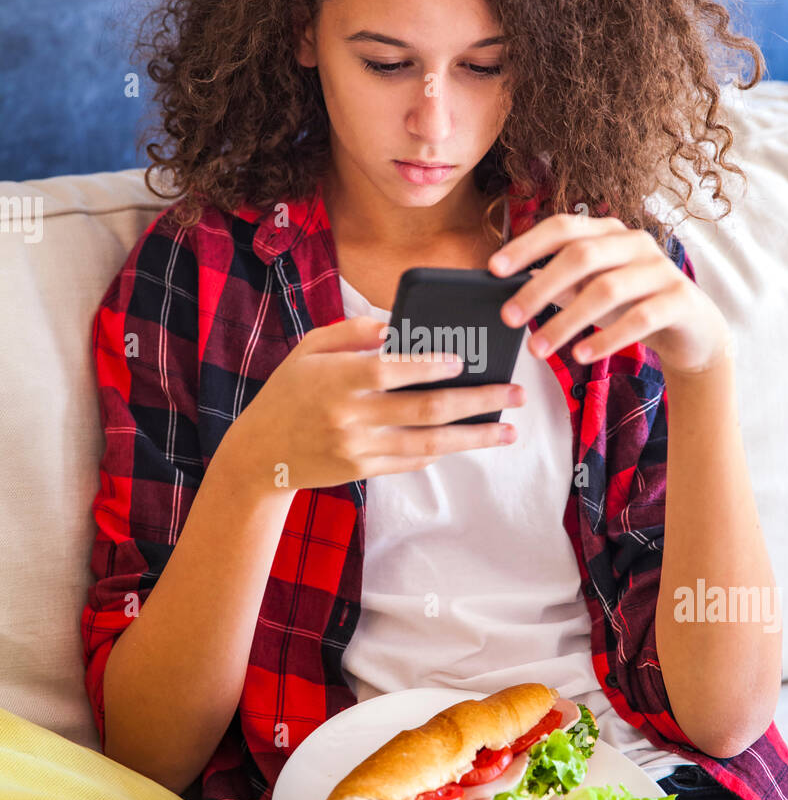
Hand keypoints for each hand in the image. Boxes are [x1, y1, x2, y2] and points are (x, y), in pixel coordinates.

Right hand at [222, 316, 524, 496]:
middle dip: (477, 402)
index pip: (392, 371)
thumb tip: (394, 328)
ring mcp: (358, 448)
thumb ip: (350, 332)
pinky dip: (441, 450)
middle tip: (515, 394)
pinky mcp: (363, 471)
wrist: (259, 454)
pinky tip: (467, 441)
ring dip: (474, 437)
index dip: (430, 366)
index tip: (464, 360)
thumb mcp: (308, 349)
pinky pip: (412, 461)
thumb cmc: (288, 392)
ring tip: (509, 430)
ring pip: (429, 443)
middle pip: (426, 410)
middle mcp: (350, 416)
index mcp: (337, 380)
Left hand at [487, 213, 732, 376]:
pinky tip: (581, 356)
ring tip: (537, 348)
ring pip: (606, 289)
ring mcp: (660, 269)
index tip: (494, 270)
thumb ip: (557, 285)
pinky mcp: (680, 300)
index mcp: (609, 232)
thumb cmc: (632, 304)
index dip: (526, 245)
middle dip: (539, 288)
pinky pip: (640, 319)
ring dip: (566, 321)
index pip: (563, 227)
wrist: (692, 330)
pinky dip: (606, 338)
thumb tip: (510, 288)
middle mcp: (635, 243)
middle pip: (581, 256)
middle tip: (507, 317)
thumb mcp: (590, 291)